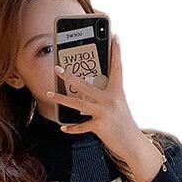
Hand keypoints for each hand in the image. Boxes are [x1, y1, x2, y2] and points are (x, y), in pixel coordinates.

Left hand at [45, 34, 163, 181]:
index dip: (116, 52)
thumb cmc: (124, 124)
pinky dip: (72, 128)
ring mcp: (104, 112)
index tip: (115, 37)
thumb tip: (85, 93)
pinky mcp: (100, 126)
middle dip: (69, 76)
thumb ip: (105, 97)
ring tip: (49, 94)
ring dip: (61, 99)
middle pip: (86, 85)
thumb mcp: (119, 106)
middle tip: (57, 67)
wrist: (132, 144)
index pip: (117, 68)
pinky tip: (63, 127)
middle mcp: (111, 100)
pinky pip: (82, 127)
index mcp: (118, 92)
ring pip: (78, 103)